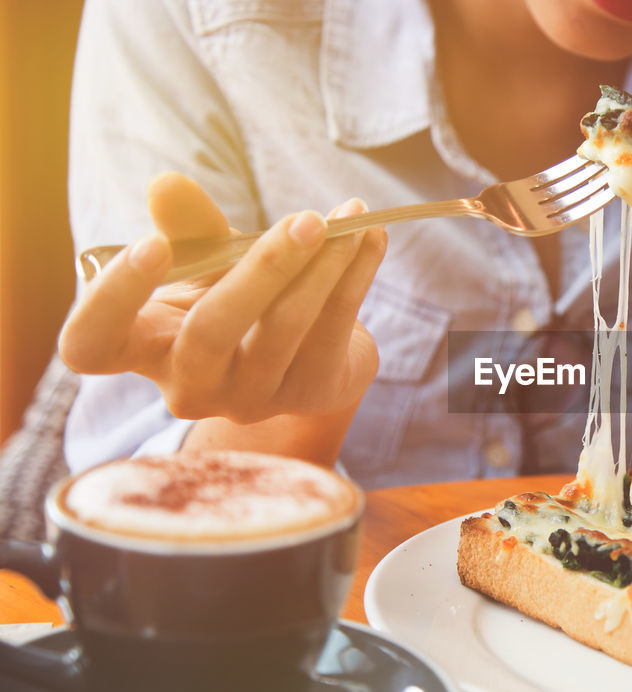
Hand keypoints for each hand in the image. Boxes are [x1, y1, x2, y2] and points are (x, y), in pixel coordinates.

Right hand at [60, 173, 386, 426]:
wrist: (307, 347)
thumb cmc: (236, 298)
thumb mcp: (204, 261)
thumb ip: (188, 228)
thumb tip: (166, 185)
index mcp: (143, 350)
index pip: (92, 346)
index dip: (110, 302)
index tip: (151, 245)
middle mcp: (190, 385)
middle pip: (210, 334)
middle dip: (260, 271)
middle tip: (304, 219)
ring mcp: (251, 399)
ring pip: (284, 331)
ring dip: (322, 267)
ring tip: (347, 218)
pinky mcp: (309, 395)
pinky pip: (333, 331)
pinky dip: (355, 277)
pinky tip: (371, 237)